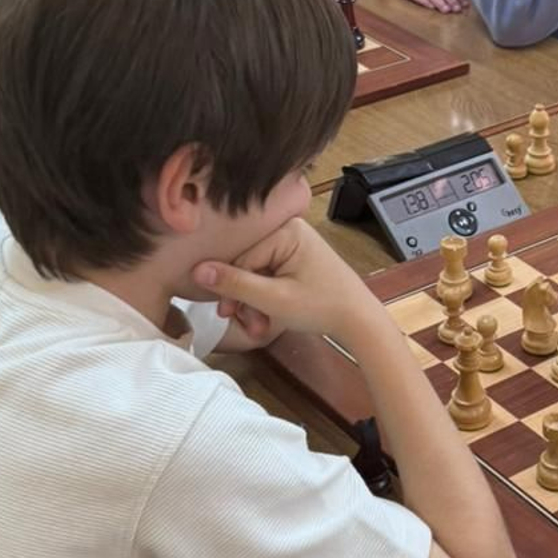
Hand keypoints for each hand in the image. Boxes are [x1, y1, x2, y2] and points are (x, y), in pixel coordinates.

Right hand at [192, 217, 384, 346]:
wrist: (359, 321)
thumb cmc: (323, 306)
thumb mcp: (274, 299)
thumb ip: (235, 284)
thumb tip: (198, 270)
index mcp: (287, 230)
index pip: (242, 257)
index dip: (231, 288)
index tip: (227, 313)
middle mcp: (290, 230)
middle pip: (248, 265)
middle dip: (245, 299)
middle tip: (245, 324)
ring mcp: (295, 244)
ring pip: (257, 274)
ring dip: (254, 303)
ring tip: (259, 327)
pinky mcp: (297, 259)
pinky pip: (270, 276)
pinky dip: (266, 299)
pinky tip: (267, 318)